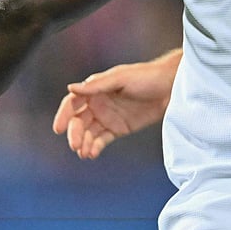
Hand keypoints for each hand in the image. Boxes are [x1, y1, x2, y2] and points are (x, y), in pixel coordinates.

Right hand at [51, 52, 178, 158]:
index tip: (58, 128)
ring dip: (84, 143)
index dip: (64, 114)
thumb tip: (71, 87)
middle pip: (79, 120)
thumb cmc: (147, 76)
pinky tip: (92, 153)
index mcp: (97, 88)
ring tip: (84, 153)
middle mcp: (99, 103)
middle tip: (75, 145)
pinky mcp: (119, 128)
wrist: (172, 86)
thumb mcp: (122, 78)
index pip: (73, 102)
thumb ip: (98, 85)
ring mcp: (109, 117)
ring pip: (89, 132)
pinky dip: (95, 147)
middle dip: (75, 133)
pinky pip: (102, 140)